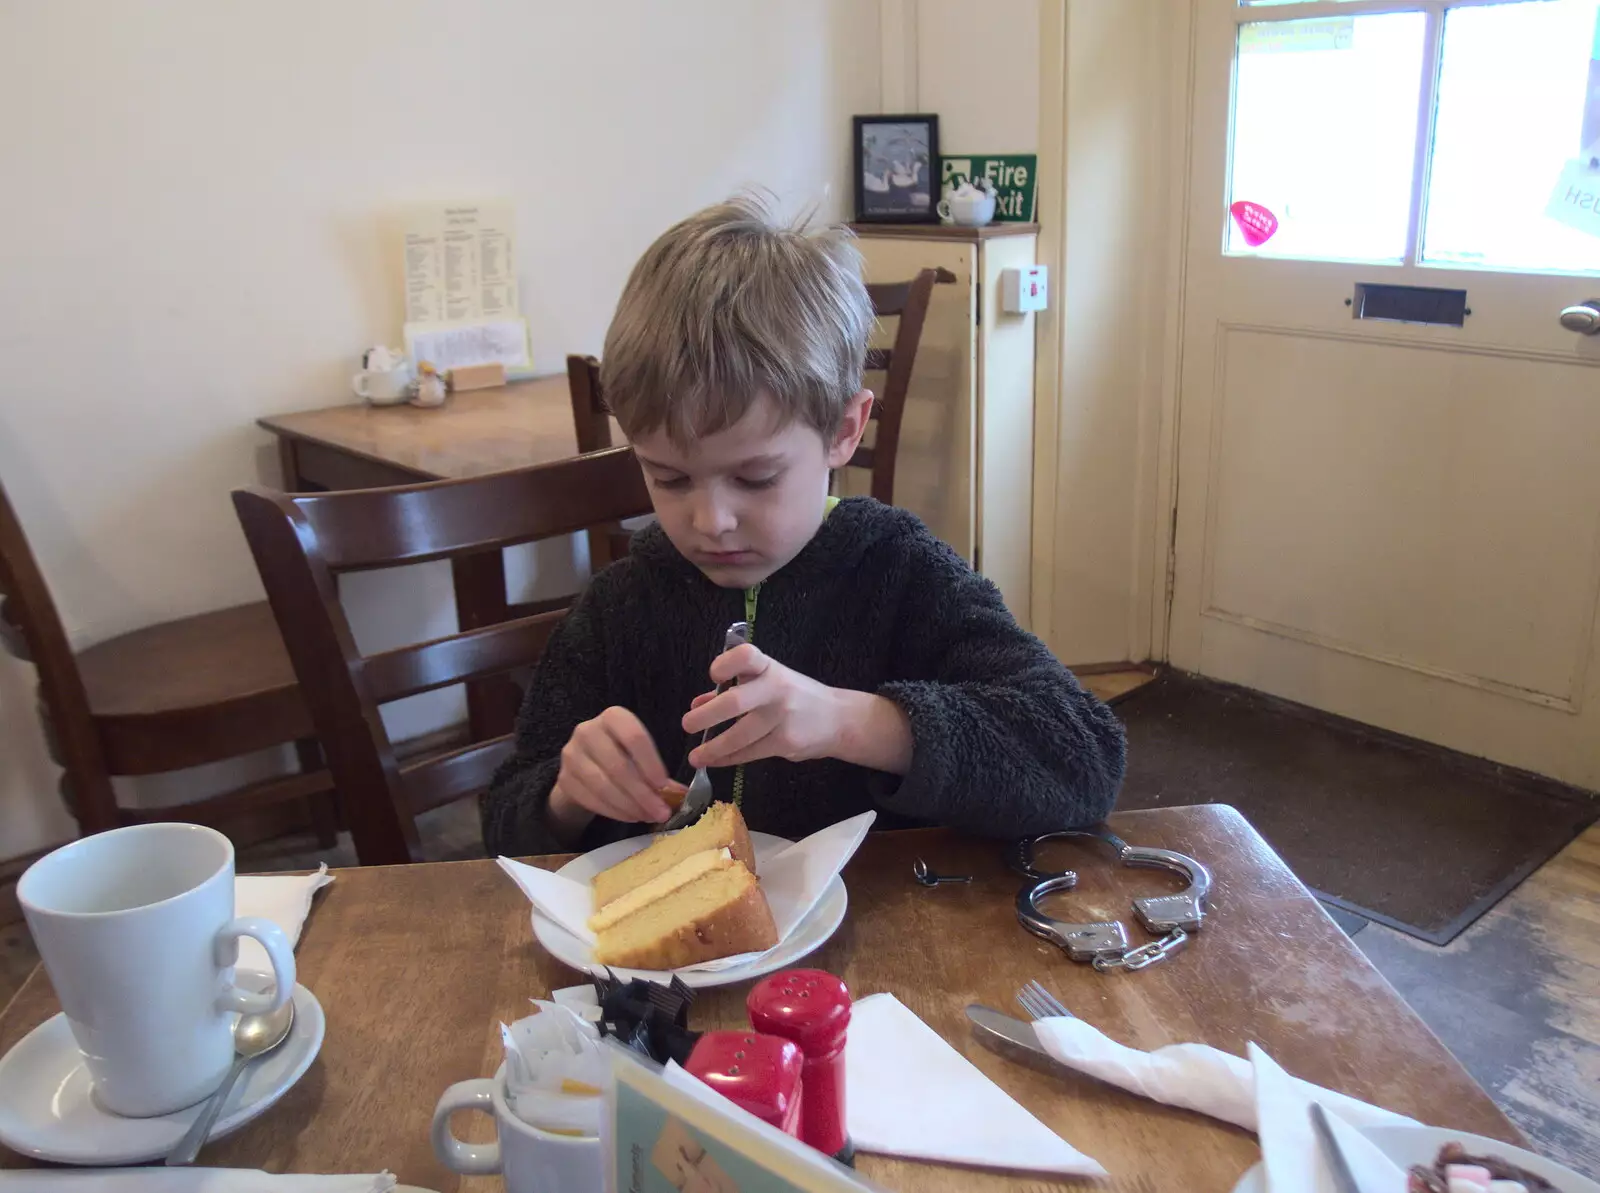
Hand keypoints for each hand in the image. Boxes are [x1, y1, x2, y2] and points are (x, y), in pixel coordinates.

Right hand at [550, 707, 675, 824]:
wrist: (583, 764)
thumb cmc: (620, 754)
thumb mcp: (639, 755)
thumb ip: (658, 773)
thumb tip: (680, 795)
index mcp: (613, 717)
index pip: (634, 737)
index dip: (650, 763)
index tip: (663, 785)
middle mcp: (587, 730)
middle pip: (618, 766)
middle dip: (642, 793)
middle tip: (661, 812)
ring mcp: (571, 754)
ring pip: (603, 785)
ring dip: (629, 806)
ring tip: (648, 816)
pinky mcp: (564, 779)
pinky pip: (591, 799)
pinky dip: (614, 812)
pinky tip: (630, 816)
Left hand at [681, 645, 849, 768]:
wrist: (839, 719)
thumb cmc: (797, 696)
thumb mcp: (769, 682)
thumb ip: (734, 689)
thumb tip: (697, 703)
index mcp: (769, 668)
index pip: (746, 657)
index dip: (726, 664)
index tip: (713, 676)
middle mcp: (776, 689)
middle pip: (735, 702)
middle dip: (706, 716)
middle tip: (687, 724)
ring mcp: (782, 717)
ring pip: (740, 736)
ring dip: (713, 748)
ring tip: (695, 756)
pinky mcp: (786, 742)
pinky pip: (750, 753)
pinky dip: (729, 759)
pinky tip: (715, 762)